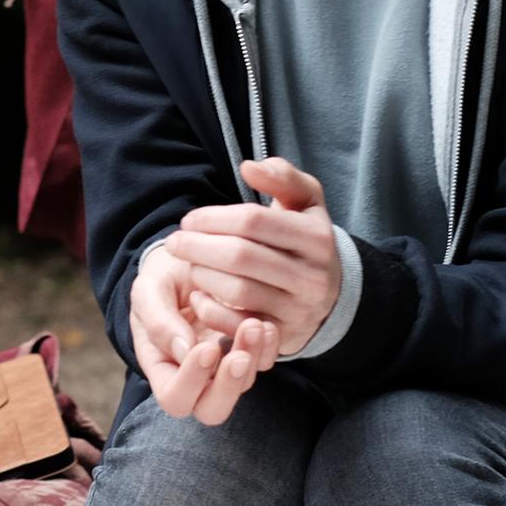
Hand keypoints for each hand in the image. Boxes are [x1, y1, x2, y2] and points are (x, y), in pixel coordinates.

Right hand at [128, 227, 278, 425]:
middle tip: (238, 357)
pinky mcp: (249, 349)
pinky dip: (269, 348)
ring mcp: (225, 365)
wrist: (190, 255)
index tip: (206, 347)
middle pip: (213, 410)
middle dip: (228, 387)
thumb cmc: (163, 276)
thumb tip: (183, 350)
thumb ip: (158, 320)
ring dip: (251, 359)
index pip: (175, 397)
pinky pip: (265, 362)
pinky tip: (267, 325)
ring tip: (255, 325)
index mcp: (162, 366)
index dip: (191, 381)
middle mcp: (195, 375)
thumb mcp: (149, 289)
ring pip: (243, 384)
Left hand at [170, 159, 340, 356]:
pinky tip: (198, 296)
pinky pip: (238, 325)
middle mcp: (312, 277)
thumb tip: (249, 168)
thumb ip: (282, 176)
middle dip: (199, 246)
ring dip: (202, 275)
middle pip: (241, 256)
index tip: (189, 220)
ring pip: (237, 291)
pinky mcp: (283, 338)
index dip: (213, 218)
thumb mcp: (306, 202)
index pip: (253, 221)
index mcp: (317, 238)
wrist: (331, 295)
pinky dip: (211, 311)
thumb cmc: (305, 239)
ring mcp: (299, 310)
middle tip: (174, 242)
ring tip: (188, 265)